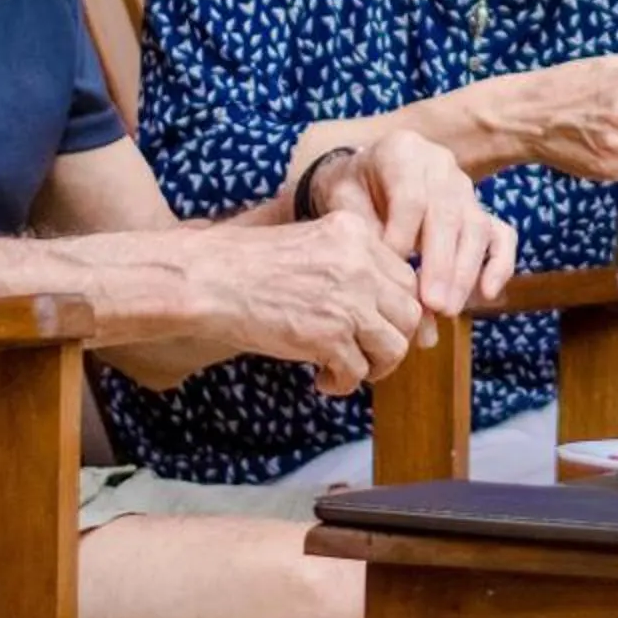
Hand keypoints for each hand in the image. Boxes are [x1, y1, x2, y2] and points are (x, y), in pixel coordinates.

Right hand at [198, 213, 430, 398]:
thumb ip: (349, 264)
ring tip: (348, 369)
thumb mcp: (311, 244)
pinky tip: (322, 379)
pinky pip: (357, 372)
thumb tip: (380, 305)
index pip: (405, 278)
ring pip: (394, 346)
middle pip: (409, 313)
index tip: (377, 325)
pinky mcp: (327, 337)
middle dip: (393, 339)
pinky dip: (343, 383)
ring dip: (376, 366)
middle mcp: (360, 265)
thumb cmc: (248, 265)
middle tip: (368, 353)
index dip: (395, 309)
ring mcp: (347, 302)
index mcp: (356, 234)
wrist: (208, 280)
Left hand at [319, 130, 519, 320]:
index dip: (403, 238)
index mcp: (402, 152)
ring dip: (465, 271)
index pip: (412, 198)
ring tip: (448, 309)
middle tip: (433, 304)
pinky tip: (488, 293)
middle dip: (442, 264)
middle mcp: (441, 165)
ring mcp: (465, 187)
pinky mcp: (479, 209)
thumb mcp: (342, 203)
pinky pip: (501, 233)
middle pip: (449, 214)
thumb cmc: (350, 191)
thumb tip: (387, 281)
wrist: (362, 175)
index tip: (389, 277)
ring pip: (477, 226)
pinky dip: (500, 263)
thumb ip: (365, 237)